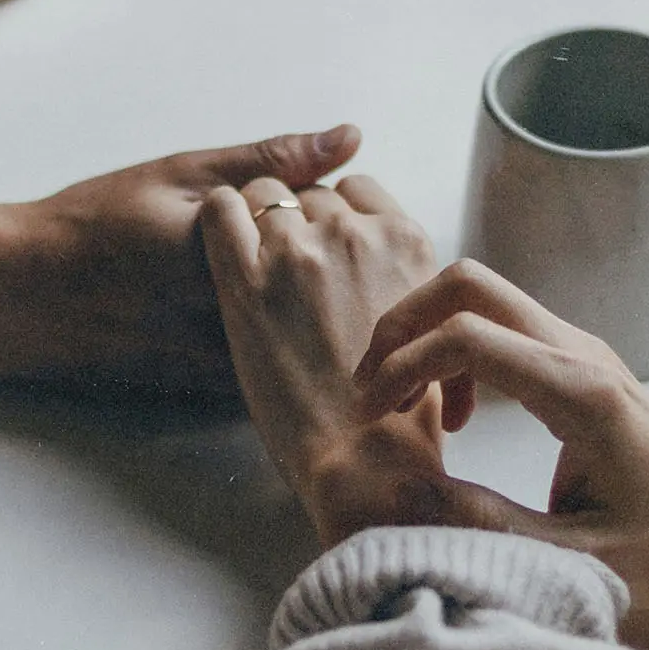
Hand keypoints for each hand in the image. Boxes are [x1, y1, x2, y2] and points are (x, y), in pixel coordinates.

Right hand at [0, 125, 360, 390]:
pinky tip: (267, 321)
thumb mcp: (180, 173)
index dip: (325, 212)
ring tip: (289, 281)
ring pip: (304, 334)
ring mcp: (220, 362)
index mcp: (228, 251)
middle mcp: (227, 315)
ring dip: (311, 308)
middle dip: (327, 264)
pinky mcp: (212, 393)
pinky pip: (276, 368)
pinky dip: (285, 343)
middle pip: (324, 288)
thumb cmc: (97, 222)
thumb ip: (271, 160)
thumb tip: (352, 136)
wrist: (22, 297)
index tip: (298, 202)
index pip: (326, 230)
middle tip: (295, 240)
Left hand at [199, 175, 445, 545]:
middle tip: (287, 270)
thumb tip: (385, 268)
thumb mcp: (430, 326)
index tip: (325, 243)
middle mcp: (355, 234)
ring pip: (264, 193)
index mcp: (406, 241)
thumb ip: (406, 279)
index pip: (359, 190)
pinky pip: (220, 209)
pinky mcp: (246, 279)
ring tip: (251, 265)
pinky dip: (218, 217)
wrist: (364, 459)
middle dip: (297, 222)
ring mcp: (299, 252)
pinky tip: (220, 245)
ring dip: (256, 220)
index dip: (337, 213)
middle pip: (312, 194)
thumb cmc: (401, 412)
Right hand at [352, 259, 648, 610]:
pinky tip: (457, 416)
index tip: (372, 417)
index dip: (402, 366)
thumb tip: (402, 498)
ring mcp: (580, 348)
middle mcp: (579, 352)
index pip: (466, 336)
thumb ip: (485, 525)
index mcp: (579, 393)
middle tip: (373, 392)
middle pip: (468, 283)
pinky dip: (455, 351)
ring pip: (480, 295)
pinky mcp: (577, 360)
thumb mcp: (573, 558)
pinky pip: (499, 324)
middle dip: (402, 325)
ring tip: (406, 407)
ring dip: (426, 335)